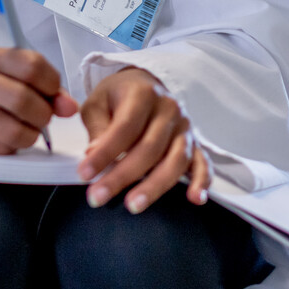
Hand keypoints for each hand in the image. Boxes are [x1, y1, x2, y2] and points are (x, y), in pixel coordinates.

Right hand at [0, 48, 78, 154]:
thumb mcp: (13, 76)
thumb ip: (47, 89)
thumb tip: (69, 107)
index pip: (33, 67)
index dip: (52, 85)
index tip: (51, 94)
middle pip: (24, 101)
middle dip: (43, 115)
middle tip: (40, 117)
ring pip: (15, 131)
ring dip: (30, 135)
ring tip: (24, 128)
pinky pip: (0, 148)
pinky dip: (11, 147)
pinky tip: (4, 136)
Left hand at [77, 67, 210, 212]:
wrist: (146, 83)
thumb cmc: (119, 95)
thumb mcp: (98, 102)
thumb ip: (97, 127)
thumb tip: (94, 154)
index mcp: (143, 94)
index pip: (124, 128)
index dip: (104, 153)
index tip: (85, 174)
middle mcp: (169, 110)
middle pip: (149, 148)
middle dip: (122, 176)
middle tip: (99, 196)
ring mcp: (185, 127)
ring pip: (176, 160)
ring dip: (155, 186)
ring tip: (134, 205)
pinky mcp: (195, 142)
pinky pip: (203, 163)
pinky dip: (202, 182)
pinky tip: (195, 199)